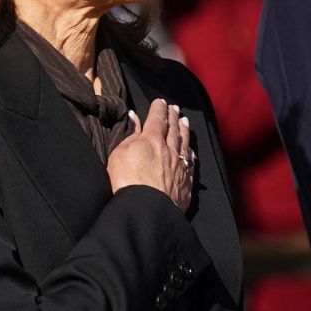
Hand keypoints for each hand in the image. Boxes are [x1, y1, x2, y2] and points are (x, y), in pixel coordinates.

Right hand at [106, 98, 192, 212]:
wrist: (146, 208)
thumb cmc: (126, 180)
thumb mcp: (119, 153)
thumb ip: (130, 135)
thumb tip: (134, 118)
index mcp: (151, 140)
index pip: (157, 119)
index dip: (159, 109)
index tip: (160, 101)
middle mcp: (169, 150)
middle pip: (173, 129)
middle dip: (173, 117)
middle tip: (174, 108)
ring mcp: (180, 166)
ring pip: (185, 144)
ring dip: (184, 131)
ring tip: (185, 122)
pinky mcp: (186, 183)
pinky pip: (191, 163)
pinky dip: (191, 154)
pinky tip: (191, 151)